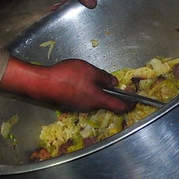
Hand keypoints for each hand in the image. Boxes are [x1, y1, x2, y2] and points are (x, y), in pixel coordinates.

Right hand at [0, 57, 131, 112]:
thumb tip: (115, 83)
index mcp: (98, 100)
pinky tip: (80, 81)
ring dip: (98, 92)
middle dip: (112, 96)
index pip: (119, 106)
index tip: (136, 101)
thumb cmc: (68, 76)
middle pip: (106, 103)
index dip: (130, 104)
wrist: (42, 84)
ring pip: (94, 100)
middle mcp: (90, 107)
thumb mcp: (91, 71)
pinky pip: (83, 98)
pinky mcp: (69, 103)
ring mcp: (78, 107)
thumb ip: (105, 78)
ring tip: (94, 78)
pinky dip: (87, 91)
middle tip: (115, 85)